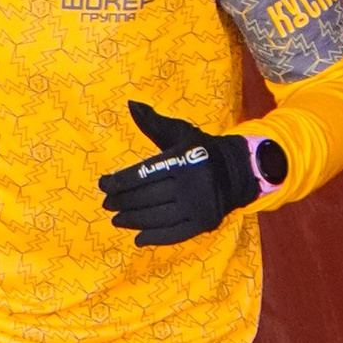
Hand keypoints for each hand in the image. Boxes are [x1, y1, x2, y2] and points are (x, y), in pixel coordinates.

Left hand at [98, 100, 269, 243]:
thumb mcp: (180, 133)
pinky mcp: (205, 222)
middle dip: (122, 202)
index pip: (142, 174)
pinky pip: (175, 234)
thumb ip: (153, 123)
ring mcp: (199, 205)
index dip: (119, 182)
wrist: (239, 170)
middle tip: (107, 204)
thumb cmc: (201, 150)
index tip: (103, 185)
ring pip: (158, 217)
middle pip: (147, 197)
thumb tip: (131, 104)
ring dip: (133, 220)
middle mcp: (192, 183)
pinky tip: (138, 238)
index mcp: (182, 159)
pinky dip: (154, 237)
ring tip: (117, 220)